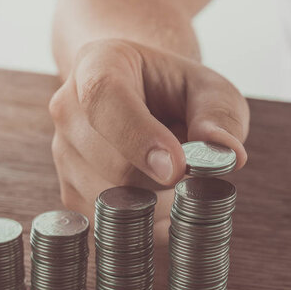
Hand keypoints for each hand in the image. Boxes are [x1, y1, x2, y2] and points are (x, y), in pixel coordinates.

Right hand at [49, 39, 248, 243]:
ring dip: (156, 202)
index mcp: (97, 65)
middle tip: (194, 170)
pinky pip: (107, 224)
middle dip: (163, 180)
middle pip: (111, 164)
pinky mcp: (69, 191)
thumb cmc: (174, 91)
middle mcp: (68, 109)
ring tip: (171, 175)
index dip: (139, 137)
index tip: (178, 168)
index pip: (104, 99)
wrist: (141, 100)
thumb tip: (228, 155)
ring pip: (111, 199)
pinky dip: (143, 222)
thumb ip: (218, 115)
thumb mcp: (207, 89)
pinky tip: (160, 199)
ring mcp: (62, 154)